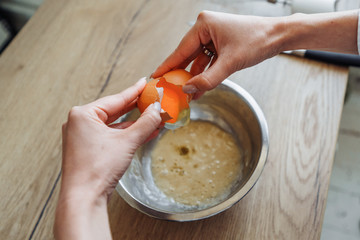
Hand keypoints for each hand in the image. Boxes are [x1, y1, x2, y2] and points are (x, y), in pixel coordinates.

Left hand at [55, 78, 160, 238]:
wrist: (83, 198)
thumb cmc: (96, 169)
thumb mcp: (127, 142)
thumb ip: (145, 123)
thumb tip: (157, 110)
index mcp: (83, 114)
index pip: (116, 99)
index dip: (134, 91)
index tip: (145, 83)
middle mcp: (79, 122)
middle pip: (114, 111)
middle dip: (136, 108)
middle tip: (151, 100)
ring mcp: (82, 136)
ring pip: (113, 125)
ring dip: (133, 124)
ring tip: (152, 118)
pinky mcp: (87, 149)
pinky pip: (109, 136)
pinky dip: (125, 135)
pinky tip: (142, 133)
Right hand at [152, 11, 281, 97]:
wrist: (278, 37)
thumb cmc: (257, 41)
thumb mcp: (230, 63)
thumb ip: (207, 79)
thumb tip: (188, 90)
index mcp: (203, 25)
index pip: (180, 50)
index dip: (167, 65)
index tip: (154, 76)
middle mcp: (205, 28)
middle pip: (187, 55)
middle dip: (180, 74)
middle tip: (167, 88)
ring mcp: (213, 36)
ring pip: (197, 60)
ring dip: (194, 77)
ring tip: (185, 94)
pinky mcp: (220, 44)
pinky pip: (208, 61)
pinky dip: (205, 74)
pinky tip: (199, 88)